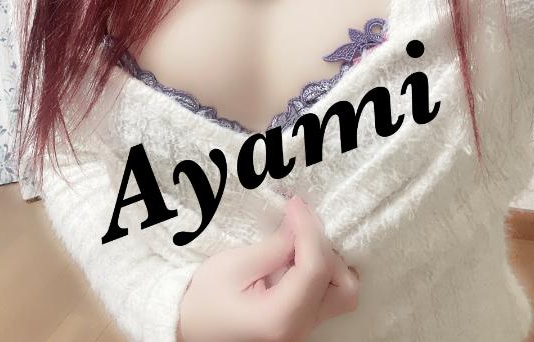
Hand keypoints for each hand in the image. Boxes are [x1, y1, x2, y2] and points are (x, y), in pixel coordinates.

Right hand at [177, 196, 359, 341]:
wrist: (189, 330)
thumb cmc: (204, 301)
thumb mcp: (233, 267)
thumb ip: (274, 247)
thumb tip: (300, 225)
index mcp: (280, 318)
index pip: (315, 268)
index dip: (309, 229)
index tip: (295, 204)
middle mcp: (300, 330)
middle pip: (343, 286)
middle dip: (326, 249)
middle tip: (300, 225)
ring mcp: (304, 331)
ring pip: (343, 292)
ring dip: (329, 261)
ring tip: (301, 239)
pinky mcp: (302, 324)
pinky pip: (328, 294)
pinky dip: (323, 270)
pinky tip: (301, 253)